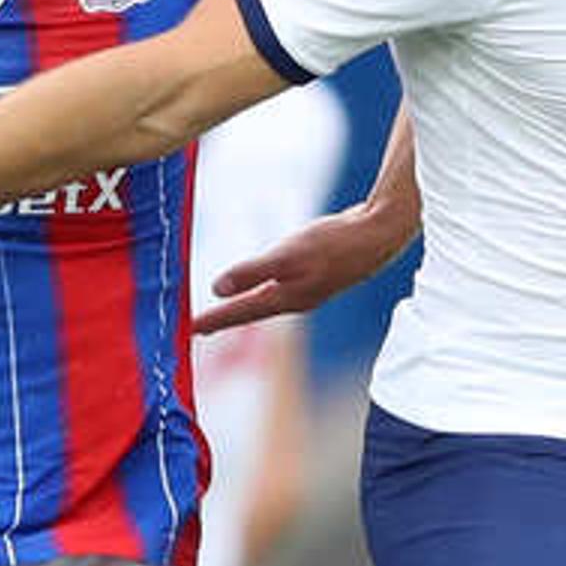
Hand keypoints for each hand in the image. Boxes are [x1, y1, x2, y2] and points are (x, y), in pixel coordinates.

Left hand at [195, 199, 412, 333]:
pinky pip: (279, 286)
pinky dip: (262, 289)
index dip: (213, 320)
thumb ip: (252, 271)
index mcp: (286, 298)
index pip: (240, 313)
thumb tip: (217, 289)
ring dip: (244, 307)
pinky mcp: (317, 273)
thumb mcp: (288, 255)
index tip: (187, 330)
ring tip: (225, 310)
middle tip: (199, 328)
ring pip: (267, 302)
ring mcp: (308, 288)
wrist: (378, 235)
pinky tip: (263, 284)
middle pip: (252, 313)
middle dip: (226, 319)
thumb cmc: (334, 244)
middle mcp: (295, 299)